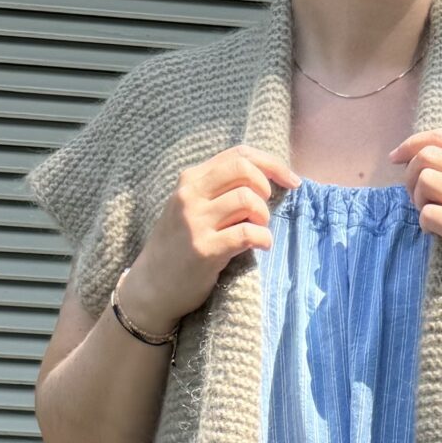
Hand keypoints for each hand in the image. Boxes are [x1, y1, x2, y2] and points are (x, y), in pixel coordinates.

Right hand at [131, 144, 300, 321]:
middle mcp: (190, 196)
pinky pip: (247, 233)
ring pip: (247, 199)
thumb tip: (264, 181)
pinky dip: (263, 238)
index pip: (238, 155)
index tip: (291, 180)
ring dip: (263, 216)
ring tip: (258, 230)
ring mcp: (196, 222)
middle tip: (264, 211)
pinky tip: (262, 245)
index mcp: (190, 180)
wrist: (151, 287)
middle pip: (243, 169)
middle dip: (266, 187)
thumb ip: (217, 192)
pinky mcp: (205, 250)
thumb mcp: (190, 209)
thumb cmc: (177, 248)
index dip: (271, 164)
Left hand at [389, 129, 441, 314]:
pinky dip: (424, 224)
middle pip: (427, 156)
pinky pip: (428, 214)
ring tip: (432, 217)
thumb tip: (419, 161)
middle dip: (410, 176)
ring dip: (418, 201)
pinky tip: (437, 234)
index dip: (412, 144)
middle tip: (418, 199)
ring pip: (425, 181)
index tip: (396, 159)